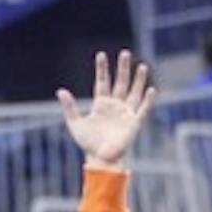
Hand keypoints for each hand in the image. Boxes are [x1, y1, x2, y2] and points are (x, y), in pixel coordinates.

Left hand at [57, 50, 155, 168]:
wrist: (99, 159)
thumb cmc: (88, 143)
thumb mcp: (75, 123)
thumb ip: (69, 107)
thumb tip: (60, 90)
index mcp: (101, 104)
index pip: (102, 82)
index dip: (102, 69)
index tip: (101, 55)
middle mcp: (115, 105)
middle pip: (120, 83)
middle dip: (122, 68)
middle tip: (125, 53)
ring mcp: (126, 113)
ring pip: (134, 92)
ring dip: (138, 80)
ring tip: (141, 66)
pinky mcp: (134, 123)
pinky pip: (143, 109)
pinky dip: (148, 100)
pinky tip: (151, 89)